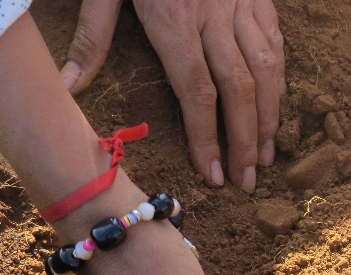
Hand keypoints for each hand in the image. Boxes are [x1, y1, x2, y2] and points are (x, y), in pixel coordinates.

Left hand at [60, 0, 285, 193]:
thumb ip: (92, 36)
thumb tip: (70, 87)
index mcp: (174, 20)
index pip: (197, 91)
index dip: (208, 136)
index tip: (214, 174)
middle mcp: (214, 17)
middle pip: (239, 90)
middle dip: (247, 140)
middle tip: (249, 180)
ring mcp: (242, 5)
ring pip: (267, 70)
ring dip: (270, 117)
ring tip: (270, 155)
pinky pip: (276, 43)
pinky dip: (280, 78)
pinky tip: (278, 106)